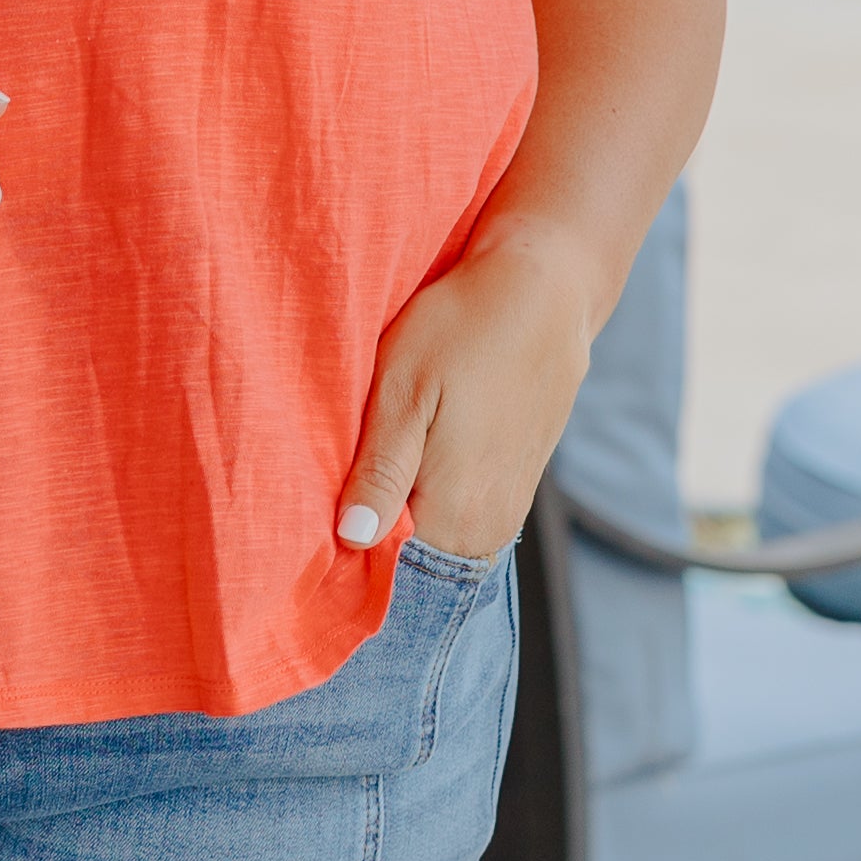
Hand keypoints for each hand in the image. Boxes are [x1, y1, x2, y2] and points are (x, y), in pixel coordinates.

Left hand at [341, 215, 599, 562]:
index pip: (382, 567)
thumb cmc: (463, 329)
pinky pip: (460, 514)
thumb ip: (380, 472)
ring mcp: (507, 509)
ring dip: (400, 509)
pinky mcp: (516, 486)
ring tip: (378, 457)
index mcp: (454, 514)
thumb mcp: (404, 391)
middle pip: (411, 558)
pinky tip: (415, 451)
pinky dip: (430, 495)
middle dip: (369, 529)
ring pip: (434, 536)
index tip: (316, 510)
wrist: (544, 293)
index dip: (342, 543)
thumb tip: (352, 539)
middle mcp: (487, 528)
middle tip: (342, 474)